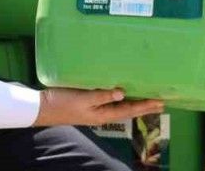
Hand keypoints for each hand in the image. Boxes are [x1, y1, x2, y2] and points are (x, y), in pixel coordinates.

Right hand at [33, 87, 162, 126]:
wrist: (42, 107)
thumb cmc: (63, 102)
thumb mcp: (84, 98)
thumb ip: (103, 95)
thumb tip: (123, 93)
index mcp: (103, 114)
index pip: (130, 109)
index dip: (146, 105)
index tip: (161, 102)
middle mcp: (102, 113)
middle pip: (128, 109)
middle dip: (145, 105)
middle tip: (162, 101)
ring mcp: (95, 109)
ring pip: (121, 105)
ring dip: (135, 100)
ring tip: (147, 96)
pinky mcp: (89, 102)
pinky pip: (110, 100)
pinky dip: (121, 96)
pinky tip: (123, 91)